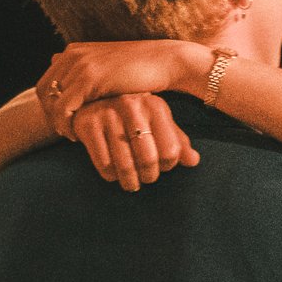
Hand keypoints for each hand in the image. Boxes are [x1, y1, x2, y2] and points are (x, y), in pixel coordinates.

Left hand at [39, 40, 203, 133]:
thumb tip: (70, 84)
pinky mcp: (89, 78)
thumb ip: (87, 75)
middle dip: (50, 115)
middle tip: (66, 132)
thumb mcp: (108, 70)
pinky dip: (66, 125)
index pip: (46, 82)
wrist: (165, 62)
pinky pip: (63, 108)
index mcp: (74, 52)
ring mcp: (79, 65)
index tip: (65, 122)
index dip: (50, 106)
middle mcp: (72, 55)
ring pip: (51, 101)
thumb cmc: (140, 72)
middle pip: (43, 91)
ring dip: (58, 122)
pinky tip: (79, 135)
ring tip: (73, 135)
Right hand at [69, 92, 199, 191]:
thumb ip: (177, 141)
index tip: (163, 167)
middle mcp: (131, 106)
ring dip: (131, 181)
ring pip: (125, 165)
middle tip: (147, 179)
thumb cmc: (133, 116)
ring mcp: (108, 114)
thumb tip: (194, 161)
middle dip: (149, 176)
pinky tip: (114, 173)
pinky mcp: (88, 125)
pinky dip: (111, 176)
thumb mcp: (157, 123)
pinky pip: (104, 165)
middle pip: (148, 159)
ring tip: (132, 183)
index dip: (168, 166)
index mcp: (154, 106)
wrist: (94, 98)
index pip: (171, 150)